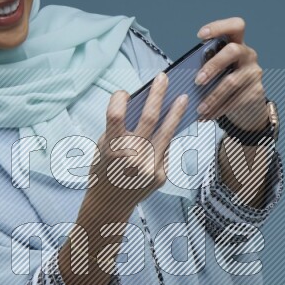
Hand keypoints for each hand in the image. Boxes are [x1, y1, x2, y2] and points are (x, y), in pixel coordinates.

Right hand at [88, 71, 188, 217]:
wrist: (108, 206)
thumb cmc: (103, 171)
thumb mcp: (102, 148)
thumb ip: (118, 129)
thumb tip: (141, 104)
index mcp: (111, 148)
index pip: (115, 115)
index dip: (118, 99)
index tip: (123, 93)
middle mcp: (131, 157)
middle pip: (149, 117)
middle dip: (158, 94)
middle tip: (163, 77)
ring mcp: (148, 168)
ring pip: (166, 132)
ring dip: (176, 112)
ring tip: (183, 98)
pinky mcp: (160, 176)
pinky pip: (165, 150)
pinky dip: (165, 139)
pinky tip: (168, 131)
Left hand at [193, 16, 268, 130]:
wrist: (248, 105)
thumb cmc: (225, 81)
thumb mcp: (219, 69)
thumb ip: (206, 64)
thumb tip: (182, 73)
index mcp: (238, 43)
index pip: (236, 26)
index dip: (219, 27)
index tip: (200, 36)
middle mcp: (248, 54)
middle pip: (233, 51)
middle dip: (213, 65)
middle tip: (197, 81)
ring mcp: (254, 73)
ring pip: (232, 82)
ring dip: (212, 96)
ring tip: (199, 108)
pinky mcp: (256, 91)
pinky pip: (235, 100)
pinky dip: (218, 109)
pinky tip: (207, 115)